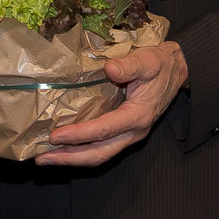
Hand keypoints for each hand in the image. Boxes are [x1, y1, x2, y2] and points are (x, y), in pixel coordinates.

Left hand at [36, 41, 188, 167]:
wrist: (177, 71)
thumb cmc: (160, 64)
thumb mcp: (148, 60)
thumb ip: (129, 65)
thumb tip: (109, 69)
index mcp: (138, 116)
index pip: (103, 130)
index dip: (78, 134)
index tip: (55, 135)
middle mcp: (133, 132)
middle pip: (99, 153)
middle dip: (69, 158)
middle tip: (42, 158)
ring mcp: (129, 135)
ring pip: (99, 155)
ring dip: (72, 159)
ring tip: (47, 158)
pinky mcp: (125, 133)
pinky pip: (102, 148)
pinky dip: (81, 151)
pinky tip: (64, 148)